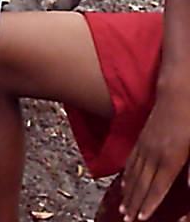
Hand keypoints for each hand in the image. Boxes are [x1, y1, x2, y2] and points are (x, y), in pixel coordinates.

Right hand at [120, 92, 189, 220]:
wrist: (178, 91)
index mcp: (171, 159)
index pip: (157, 187)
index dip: (148, 205)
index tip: (140, 219)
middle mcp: (154, 154)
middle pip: (142, 184)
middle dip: (134, 203)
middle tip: (127, 220)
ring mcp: (146, 145)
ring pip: (134, 173)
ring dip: (128, 192)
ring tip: (123, 208)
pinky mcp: (143, 138)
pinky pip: (131, 160)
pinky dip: (127, 174)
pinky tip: (124, 182)